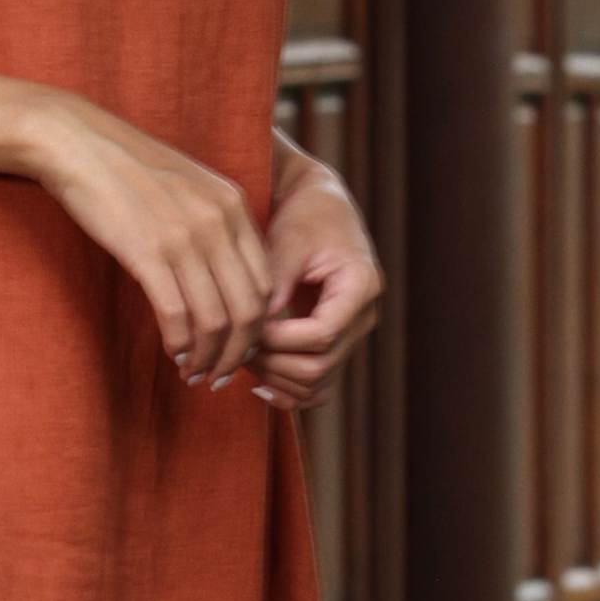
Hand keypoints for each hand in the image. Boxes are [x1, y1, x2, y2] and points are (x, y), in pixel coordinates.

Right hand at [26, 96, 272, 384]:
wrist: (79, 143)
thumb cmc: (127, 168)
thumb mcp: (188, 186)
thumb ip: (213, 223)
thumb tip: (221, 275)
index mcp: (234, 206)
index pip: (266, 283)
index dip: (256, 327)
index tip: (238, 348)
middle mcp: (219, 223)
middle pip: (249, 309)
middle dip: (237, 353)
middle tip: (220, 375)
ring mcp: (186, 238)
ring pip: (215, 320)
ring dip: (208, 356)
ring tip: (194, 373)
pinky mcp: (149, 252)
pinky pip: (178, 314)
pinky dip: (180, 343)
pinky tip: (173, 354)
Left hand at [253, 153, 381, 410]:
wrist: (322, 210)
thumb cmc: (304, 217)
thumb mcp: (288, 239)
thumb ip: (274, 283)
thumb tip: (255, 328)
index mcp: (361, 286)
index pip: (322, 334)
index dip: (279, 338)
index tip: (246, 324)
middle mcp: (364, 317)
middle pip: (319, 366)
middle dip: (271, 361)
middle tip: (235, 344)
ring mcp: (352, 336)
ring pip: (316, 385)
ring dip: (274, 377)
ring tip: (240, 355)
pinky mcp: (335, 346)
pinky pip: (316, 387)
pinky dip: (286, 390)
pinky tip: (256, 381)